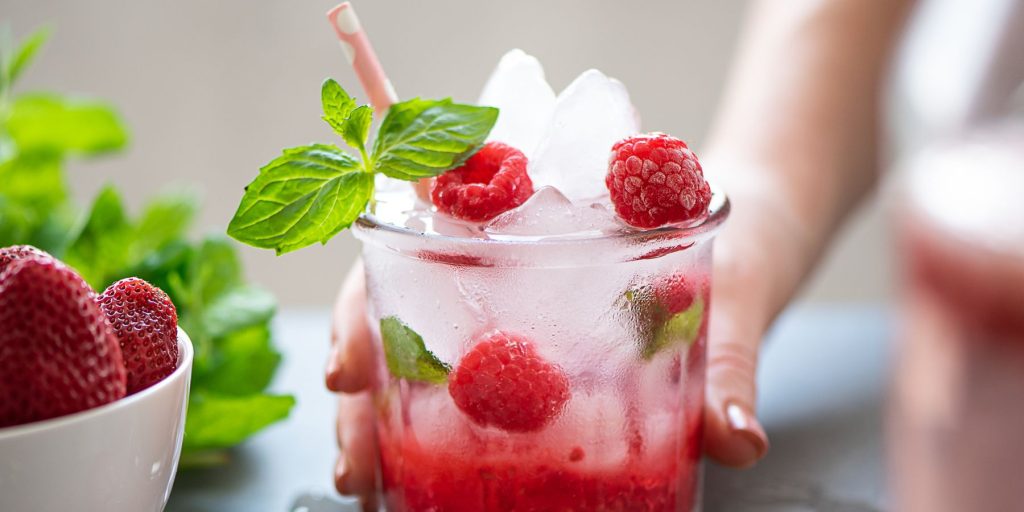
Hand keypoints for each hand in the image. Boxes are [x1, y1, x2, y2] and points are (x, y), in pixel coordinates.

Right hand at [324, 174, 809, 505]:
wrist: (762, 229)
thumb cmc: (739, 236)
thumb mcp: (732, 287)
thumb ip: (731, 355)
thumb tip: (736, 438)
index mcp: (531, 231)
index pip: (416, 255)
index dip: (364, 310)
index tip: (346, 369)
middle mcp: (509, 279)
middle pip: (400, 325)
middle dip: (364, 398)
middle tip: (354, 465)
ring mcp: (525, 328)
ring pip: (424, 368)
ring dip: (387, 428)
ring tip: (376, 486)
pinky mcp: (557, 371)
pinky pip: (484, 404)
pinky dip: (443, 440)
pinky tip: (430, 481)